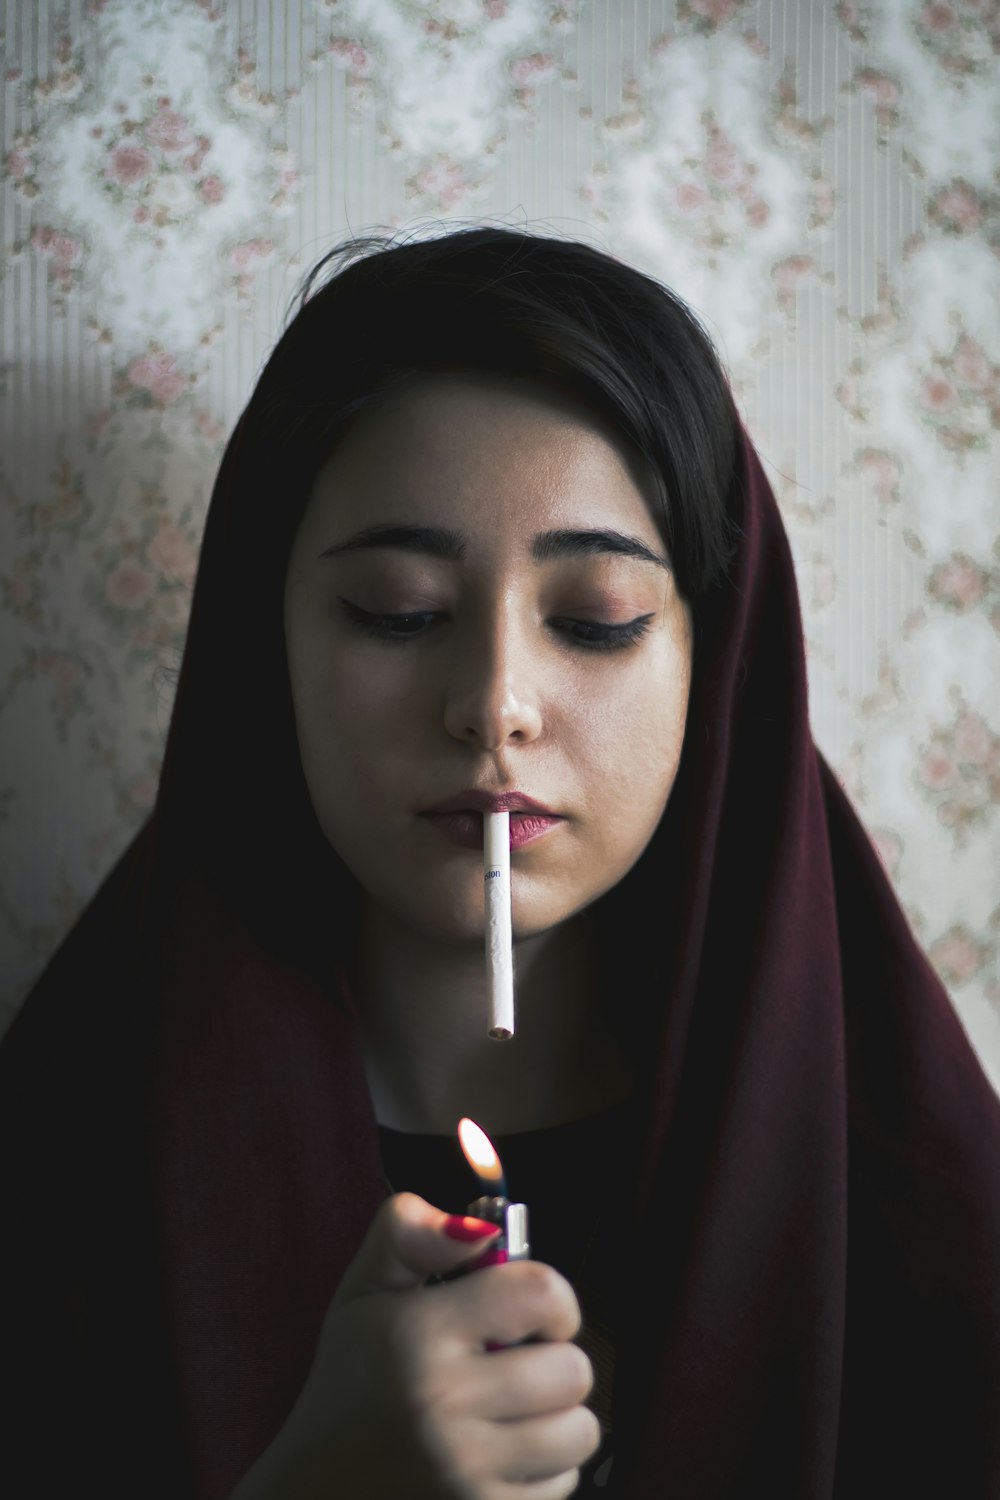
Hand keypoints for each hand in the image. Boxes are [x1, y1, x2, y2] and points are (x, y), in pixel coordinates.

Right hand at [230, 1192, 599, 1498]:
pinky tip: (502, 1455)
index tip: (532, 1311)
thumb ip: (410, 1230)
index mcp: (418, 1333)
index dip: (554, 1297)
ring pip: (579, 1430)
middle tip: (516, 1364)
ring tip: (513, 1410)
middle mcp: (442, 1402)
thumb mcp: (364, 1290)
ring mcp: (464, 1470)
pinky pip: (563, 1483)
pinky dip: (544, 1469)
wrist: (315, 1488)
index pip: (541, 1293)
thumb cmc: (353, 1379)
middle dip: (554, 1360)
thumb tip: (479, 1225)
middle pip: (573, 1368)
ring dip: (557, 1417)